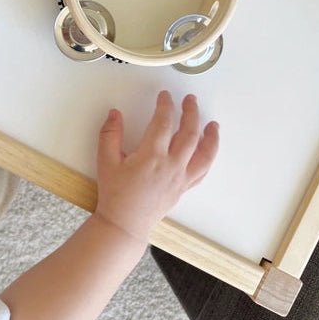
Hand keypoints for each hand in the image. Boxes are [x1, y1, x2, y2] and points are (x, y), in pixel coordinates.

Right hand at [94, 91, 218, 245]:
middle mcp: (171, 166)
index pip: (163, 122)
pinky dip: (209, 157)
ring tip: (213, 124)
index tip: (165, 95)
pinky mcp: (183, 188)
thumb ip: (110, 134)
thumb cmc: (115, 193)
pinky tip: (208, 149)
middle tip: (190, 100)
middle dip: (191, 112)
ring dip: (210, 136)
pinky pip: (202, 170)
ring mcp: (180, 178)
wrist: (125, 224)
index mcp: (151, 156)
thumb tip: (115, 113)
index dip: (165, 105)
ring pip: (204, 153)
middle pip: (189, 133)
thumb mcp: (106, 160)